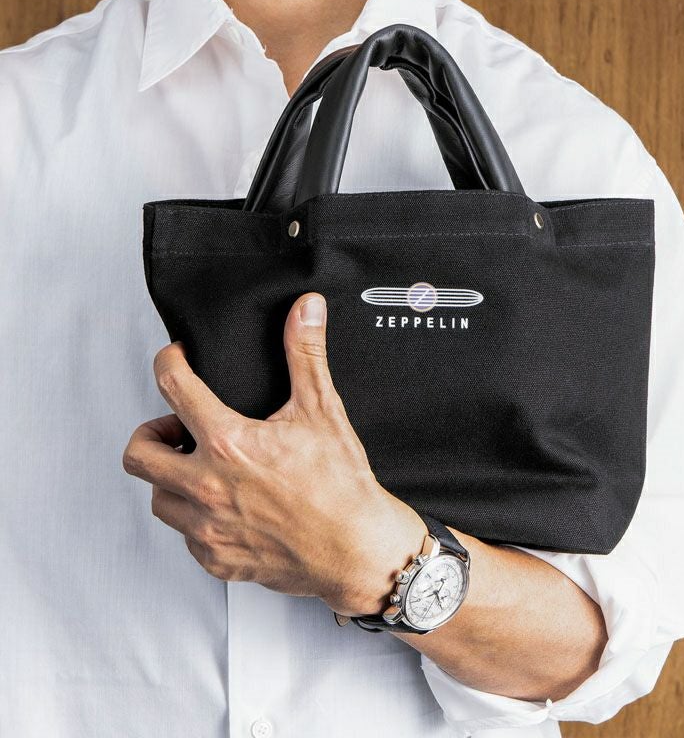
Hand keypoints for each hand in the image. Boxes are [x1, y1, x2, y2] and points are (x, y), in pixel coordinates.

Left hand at [123, 293, 427, 615]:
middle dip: (151, 432)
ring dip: (171, 477)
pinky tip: (223, 505)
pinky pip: (185, 536)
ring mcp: (208, 529)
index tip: (176, 361)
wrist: (358, 549)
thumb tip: (305, 310)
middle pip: (138, 453)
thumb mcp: (322, 410)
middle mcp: (207, 488)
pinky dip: (195, 517)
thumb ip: (306, 354)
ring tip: (201, 468)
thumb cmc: (341, 486)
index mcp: (228, 444)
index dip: (169, 363)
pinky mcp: (217, 559)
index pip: (173, 386)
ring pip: (158, 497)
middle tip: (179, 428)